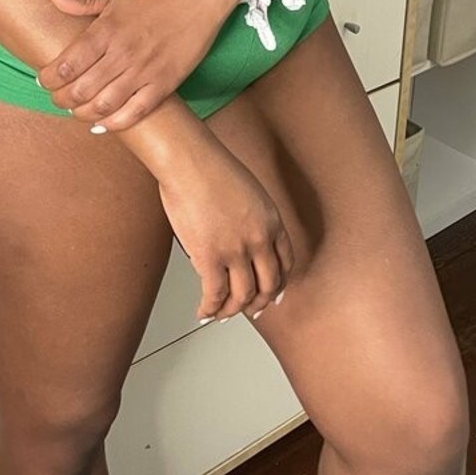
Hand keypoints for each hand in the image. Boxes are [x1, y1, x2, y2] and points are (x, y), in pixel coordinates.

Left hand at [35, 0, 233, 131]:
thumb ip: (83, 0)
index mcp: (107, 30)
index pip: (67, 65)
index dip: (49, 78)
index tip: (44, 80)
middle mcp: (123, 53)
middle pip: (80, 90)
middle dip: (61, 99)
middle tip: (57, 98)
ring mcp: (145, 70)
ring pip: (104, 106)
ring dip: (83, 113)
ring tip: (77, 110)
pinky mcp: (166, 82)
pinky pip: (136, 112)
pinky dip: (115, 123)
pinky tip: (103, 123)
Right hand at [158, 136, 293, 322]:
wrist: (190, 161)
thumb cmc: (211, 166)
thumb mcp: (248, 190)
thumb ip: (251, 216)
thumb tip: (240, 233)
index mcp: (271, 220)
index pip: (285, 261)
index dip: (279, 282)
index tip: (273, 292)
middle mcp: (259, 239)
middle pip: (268, 284)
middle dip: (259, 302)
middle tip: (251, 310)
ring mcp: (236, 251)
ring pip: (242, 296)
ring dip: (232, 310)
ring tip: (222, 313)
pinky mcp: (210, 258)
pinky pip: (215, 295)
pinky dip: (210, 308)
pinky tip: (203, 311)